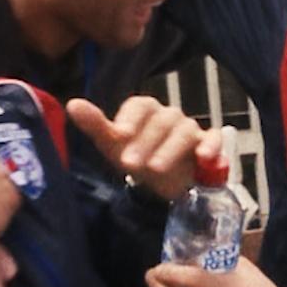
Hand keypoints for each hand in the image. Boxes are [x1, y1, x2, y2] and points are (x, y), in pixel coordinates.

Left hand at [67, 97, 221, 200]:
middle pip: (160, 121)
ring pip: (184, 131)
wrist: (162, 182)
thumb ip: (95, 124)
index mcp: (145, 110)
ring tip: (155, 168)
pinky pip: (214, 140)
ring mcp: (190, 129)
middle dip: (145, 142)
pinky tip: (203, 158)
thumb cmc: (136, 156)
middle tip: (129, 162)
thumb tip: (72, 104)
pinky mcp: (208, 144)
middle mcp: (169, 115)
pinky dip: (211, 146)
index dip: (130, 119)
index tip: (119, 134)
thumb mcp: (113, 144)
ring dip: (170, 149)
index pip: (139, 106)